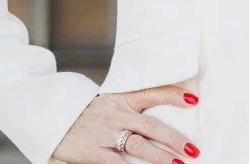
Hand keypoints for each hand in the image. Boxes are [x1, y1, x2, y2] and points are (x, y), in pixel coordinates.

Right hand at [51, 86, 200, 163]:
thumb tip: (161, 113)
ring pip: (138, 145)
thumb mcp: (110, 101)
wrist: (55, 117)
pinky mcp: (93, 152)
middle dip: (173, 138)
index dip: (173, 95)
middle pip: (151, 125)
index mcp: (123, 99)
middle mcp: (117, 114)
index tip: (194, 99)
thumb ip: (132, 106)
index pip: (153, 92)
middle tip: (192, 148)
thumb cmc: (88, 112)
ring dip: (159, 157)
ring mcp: (106, 133)